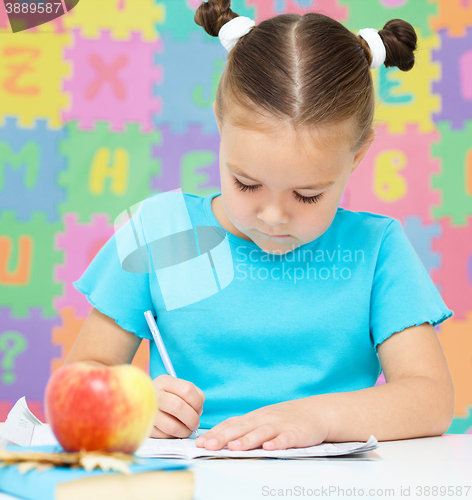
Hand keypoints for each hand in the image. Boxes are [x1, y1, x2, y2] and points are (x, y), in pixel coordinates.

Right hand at [149, 375, 204, 437]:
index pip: (187, 390)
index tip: (199, 410)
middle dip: (192, 418)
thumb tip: (198, 412)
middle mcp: (154, 394)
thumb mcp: (179, 388)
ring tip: (187, 429)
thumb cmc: (169, 396)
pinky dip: (173, 436)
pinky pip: (164, 436)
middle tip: (195, 423)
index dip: (197, 403)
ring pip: (171, 426)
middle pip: (178, 407)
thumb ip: (194, 395)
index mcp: (164, 381)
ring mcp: (147, 411)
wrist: (141, 402)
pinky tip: (175, 431)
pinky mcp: (146, 427)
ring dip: (184, 431)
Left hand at [195, 398, 328, 450]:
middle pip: (241, 428)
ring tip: (234, 448)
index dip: (216, 433)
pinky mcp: (296, 432)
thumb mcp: (262, 421)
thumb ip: (244, 430)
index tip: (200, 442)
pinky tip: (270, 448)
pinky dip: (277, 443)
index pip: (231, 424)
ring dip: (247, 440)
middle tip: (208, 445)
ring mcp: (280, 425)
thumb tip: (219, 441)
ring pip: (261, 433)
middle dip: (224, 437)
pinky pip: (285, 438)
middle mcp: (264, 419)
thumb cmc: (284, 420)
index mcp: (254, 417)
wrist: (315, 413)